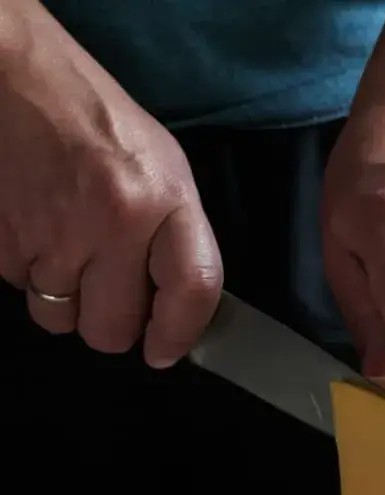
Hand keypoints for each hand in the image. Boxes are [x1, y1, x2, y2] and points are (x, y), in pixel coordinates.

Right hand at [0, 10, 222, 366]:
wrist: (15, 80)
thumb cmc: (98, 122)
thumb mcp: (164, 169)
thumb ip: (177, 237)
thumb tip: (179, 307)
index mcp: (164, 200)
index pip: (193, 290)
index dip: (181, 334)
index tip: (167, 350)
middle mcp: (112, 222)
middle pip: (113, 329)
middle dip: (113, 323)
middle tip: (111, 292)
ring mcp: (50, 235)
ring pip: (60, 319)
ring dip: (66, 298)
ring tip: (70, 245)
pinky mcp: (1, 241)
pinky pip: (20, 290)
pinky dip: (30, 272)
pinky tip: (39, 228)